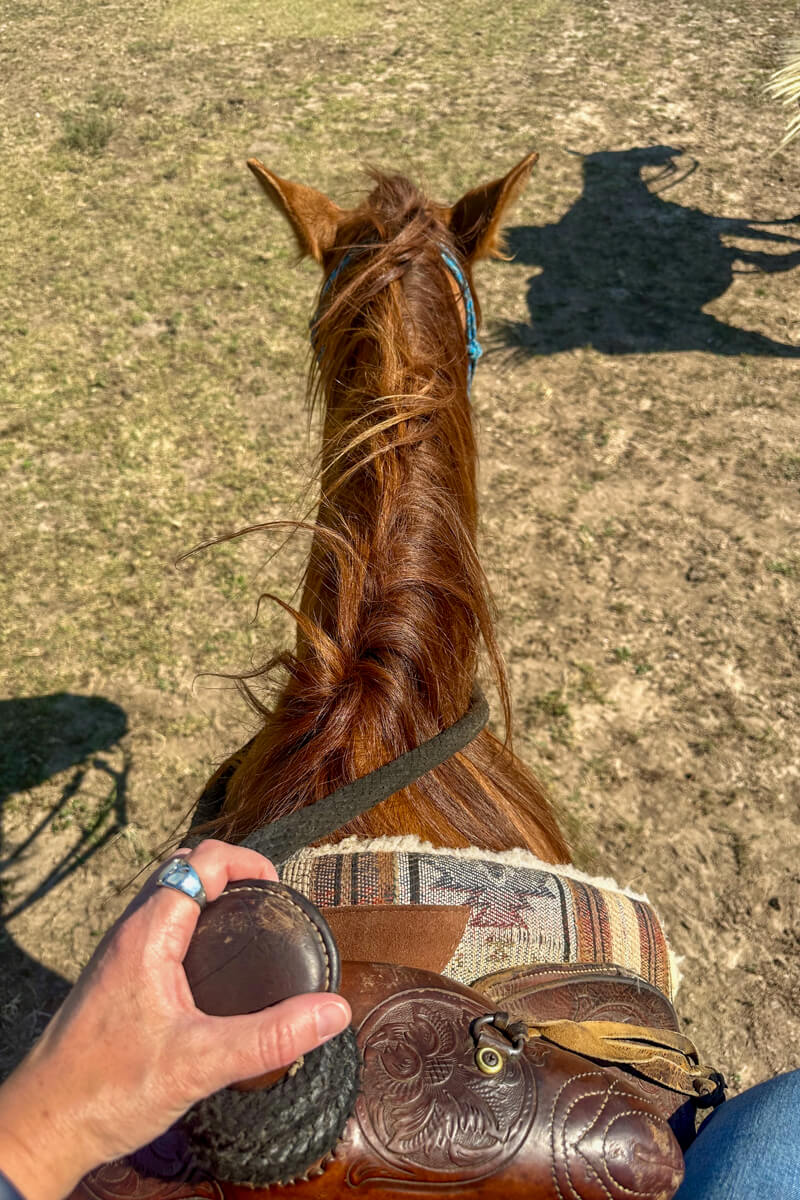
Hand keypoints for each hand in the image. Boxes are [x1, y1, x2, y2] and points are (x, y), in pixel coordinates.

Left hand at [0, 840, 350, 1199]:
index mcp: (149, 933)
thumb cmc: (105, 1091)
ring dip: (209, 898)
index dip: (247, 862)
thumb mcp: (200, 1063)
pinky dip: (192, 926)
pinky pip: (158, 929)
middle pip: (185, 870)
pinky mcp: (117, 978)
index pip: (202, 859)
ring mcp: (120, 954)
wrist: (43, 1127)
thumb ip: (270, 1036)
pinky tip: (213, 972)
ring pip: (169, 899)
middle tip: (269, 905)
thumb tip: (332, 1012)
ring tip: (249, 930)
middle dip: (231, 874)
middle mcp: (130, 932)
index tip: (279, 889)